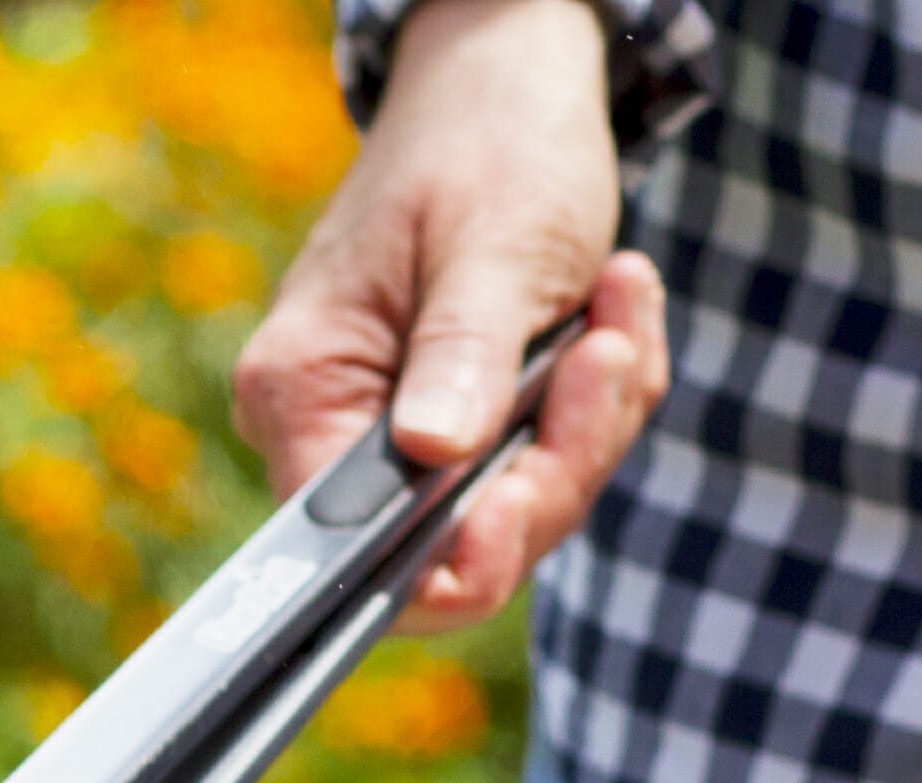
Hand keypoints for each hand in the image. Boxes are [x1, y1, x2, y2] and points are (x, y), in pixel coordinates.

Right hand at [232, 0, 669, 630]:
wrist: (505, 82)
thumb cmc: (486, 143)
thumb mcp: (491, 245)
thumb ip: (462, 354)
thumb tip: (435, 451)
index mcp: (302, 389)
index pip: (359, 553)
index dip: (452, 561)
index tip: (527, 500)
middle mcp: (331, 429)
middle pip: (456, 544)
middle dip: (559, 462)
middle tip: (613, 349)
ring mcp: (396, 432)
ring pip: (516, 508)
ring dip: (593, 418)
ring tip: (619, 301)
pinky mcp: (459, 424)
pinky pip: (542, 465)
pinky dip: (597, 401)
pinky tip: (613, 307)